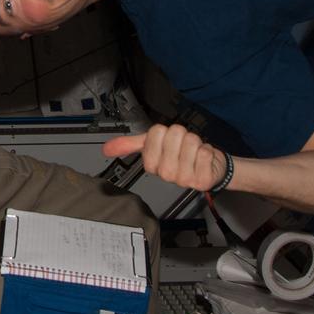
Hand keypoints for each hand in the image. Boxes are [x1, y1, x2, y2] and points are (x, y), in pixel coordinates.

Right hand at [102, 124, 226, 192]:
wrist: (208, 167)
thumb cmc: (180, 154)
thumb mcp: (152, 146)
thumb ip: (129, 145)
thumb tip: (105, 148)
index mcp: (152, 165)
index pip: (156, 132)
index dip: (164, 133)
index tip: (166, 142)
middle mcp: (166, 174)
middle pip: (174, 133)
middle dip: (181, 135)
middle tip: (182, 146)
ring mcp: (184, 179)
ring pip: (190, 141)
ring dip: (196, 142)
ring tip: (193, 152)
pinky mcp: (202, 180)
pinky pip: (204, 152)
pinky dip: (206, 150)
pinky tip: (202, 160)